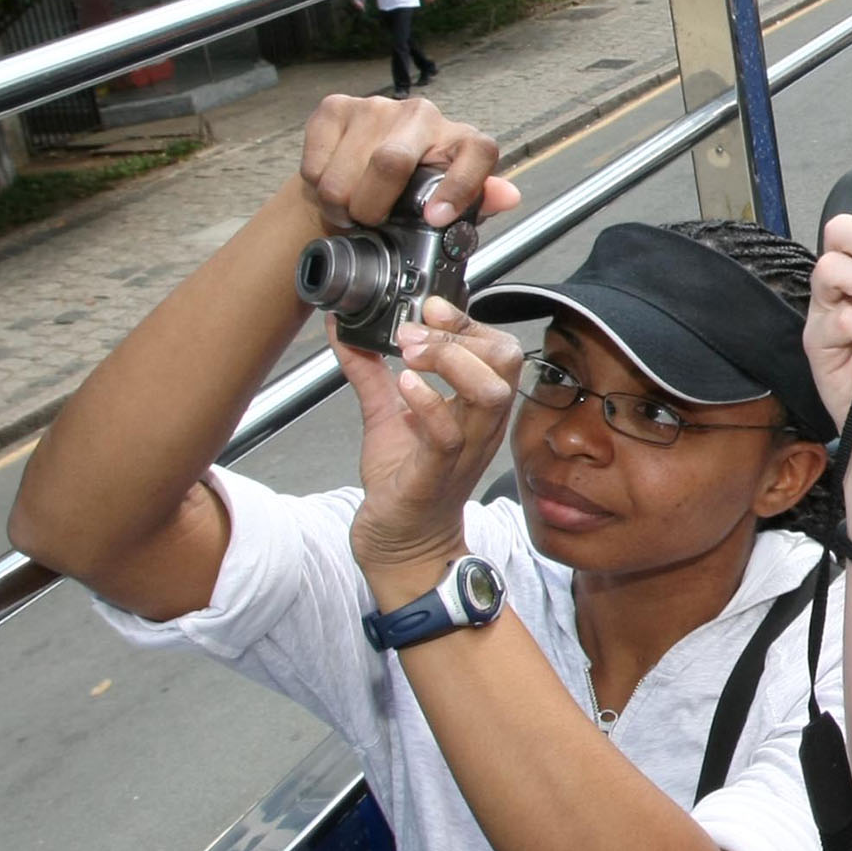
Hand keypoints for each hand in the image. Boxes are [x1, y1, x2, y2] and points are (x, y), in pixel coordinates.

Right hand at [298, 95, 519, 234]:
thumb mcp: (451, 208)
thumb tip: (508, 196)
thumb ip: (478, 203)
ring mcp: (378, 107)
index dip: (458, 188)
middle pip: (391, 161)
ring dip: (339, 203)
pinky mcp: (336, 107)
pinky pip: (317, 160)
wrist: (364, 173)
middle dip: (371, 207)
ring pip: (347, 169)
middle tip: (367, 223)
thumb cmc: (414, 193)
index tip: (435, 218)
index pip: (476, 153)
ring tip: (348, 210)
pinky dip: (317, 185)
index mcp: (463, 141)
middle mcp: (424, 116)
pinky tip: (331, 184)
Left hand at [341, 297, 522, 574]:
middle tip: (414, 329)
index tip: (429, 305)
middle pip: (505, 360)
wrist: (402, 545)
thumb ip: (370, 372)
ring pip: (488, 392)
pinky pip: (448, 435)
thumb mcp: (387, 416)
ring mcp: (463, 450)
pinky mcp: (435, 475)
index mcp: (475, 406)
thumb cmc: (406, 483)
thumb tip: (346, 330)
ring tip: (410, 352)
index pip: (497, 347)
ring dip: (449, 361)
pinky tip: (405, 385)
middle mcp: (480, 425)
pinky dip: (429, 403)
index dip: (468, 320)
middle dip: (460, 333)